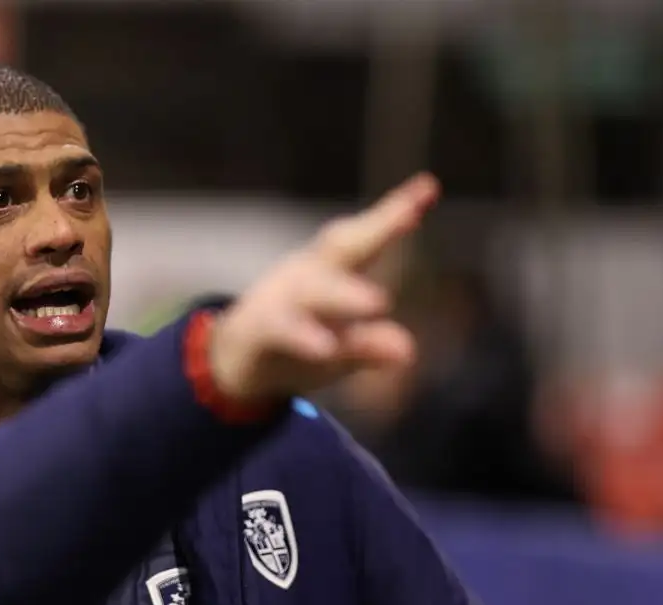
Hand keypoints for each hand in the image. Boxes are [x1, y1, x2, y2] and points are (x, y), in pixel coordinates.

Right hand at [208, 173, 439, 405]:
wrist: (234, 361)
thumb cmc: (296, 343)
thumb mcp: (338, 346)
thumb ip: (370, 343)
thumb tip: (407, 352)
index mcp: (329, 271)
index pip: (365, 238)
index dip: (394, 213)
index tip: (428, 186)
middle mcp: (304, 277)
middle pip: (341, 248)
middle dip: (376, 230)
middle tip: (411, 214)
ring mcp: (278, 300)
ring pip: (312, 291)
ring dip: (343, 294)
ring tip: (378, 302)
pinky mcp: (256, 330)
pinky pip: (281, 330)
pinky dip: (304, 337)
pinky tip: (327, 349)